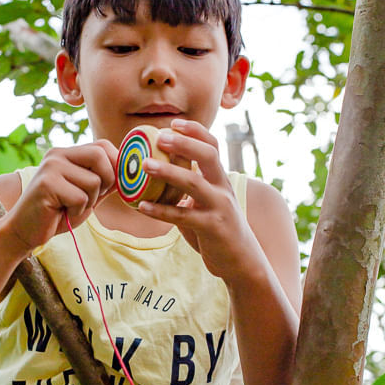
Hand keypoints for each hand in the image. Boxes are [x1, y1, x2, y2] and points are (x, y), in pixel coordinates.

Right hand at [4, 140, 116, 252]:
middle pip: (100, 155)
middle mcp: (58, 154)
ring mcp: (51, 167)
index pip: (103, 146)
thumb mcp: (87, 195)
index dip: (115, 165)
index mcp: (67, 153)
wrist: (25, 231)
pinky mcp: (47, 184)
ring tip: (71, 207)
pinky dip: (76, 211)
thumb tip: (131, 172)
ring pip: (93, 181)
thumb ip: (105, 182)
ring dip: (89, 201)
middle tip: (92, 198)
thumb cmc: (57, 213)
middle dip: (106, 181)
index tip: (112, 186)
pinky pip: (80, 197)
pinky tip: (61, 213)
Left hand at [138, 120, 260, 282]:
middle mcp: (223, 189)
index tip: (174, 123)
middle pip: (208, 156)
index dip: (195, 131)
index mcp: (221, 179)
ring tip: (144, 165)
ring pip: (194, 183)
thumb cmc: (218, 230)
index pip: (213, 146)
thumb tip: (159, 175)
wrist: (242, 261)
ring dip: (168, 172)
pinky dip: (160, 211)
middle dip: (185, 143)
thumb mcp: (207, 204)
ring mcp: (219, 207)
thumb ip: (189, 190)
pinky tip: (142, 206)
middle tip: (159, 137)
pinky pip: (182, 216)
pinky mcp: (212, 228)